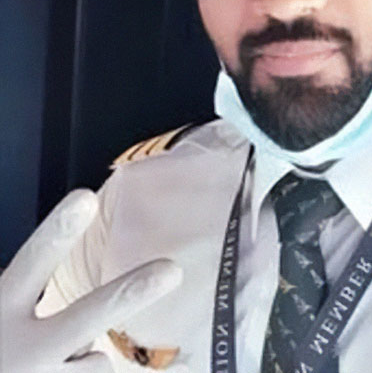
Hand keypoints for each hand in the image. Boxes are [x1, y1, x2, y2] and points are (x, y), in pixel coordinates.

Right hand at [0, 189, 182, 371]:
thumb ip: (21, 295)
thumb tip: (67, 272)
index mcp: (0, 311)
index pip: (34, 262)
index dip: (59, 232)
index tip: (85, 199)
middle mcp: (22, 352)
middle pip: (87, 317)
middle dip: (131, 294)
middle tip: (172, 271)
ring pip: (98, 363)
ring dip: (82, 365)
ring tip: (46, 371)